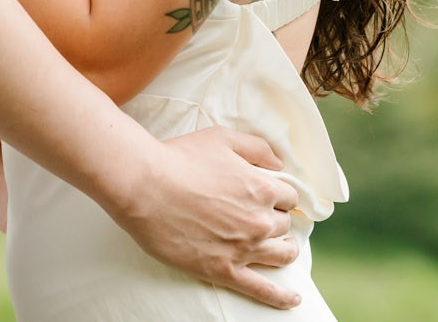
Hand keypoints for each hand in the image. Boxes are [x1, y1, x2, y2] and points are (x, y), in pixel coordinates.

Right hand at [106, 126, 302, 309]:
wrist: (146, 186)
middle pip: (284, 224)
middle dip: (276, 218)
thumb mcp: (223, 138)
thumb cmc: (180, 158)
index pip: (288, 197)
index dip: (278, 195)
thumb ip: (258, 148)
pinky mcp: (224, 270)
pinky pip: (262, 289)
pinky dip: (281, 296)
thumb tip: (279, 162)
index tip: (268, 196)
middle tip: (259, 216)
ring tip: (280, 248)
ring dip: (284, 249)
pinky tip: (292, 299)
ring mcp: (243, 248)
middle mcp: (259, 220)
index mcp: (262, 188)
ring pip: (282, 254)